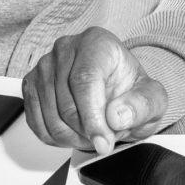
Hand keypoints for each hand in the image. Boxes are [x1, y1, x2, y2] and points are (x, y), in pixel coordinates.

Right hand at [22, 27, 167, 154]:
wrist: (116, 93)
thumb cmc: (131, 91)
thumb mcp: (153, 99)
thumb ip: (142, 105)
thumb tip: (116, 116)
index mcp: (97, 43)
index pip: (85, 80)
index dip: (93, 117)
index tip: (103, 141)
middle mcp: (66, 49)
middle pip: (67, 103)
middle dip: (87, 132)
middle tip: (106, 138)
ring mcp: (44, 66)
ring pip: (51, 117)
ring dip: (73, 138)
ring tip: (93, 133)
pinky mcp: (31, 85)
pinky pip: (36, 123)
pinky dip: (56, 138)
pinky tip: (74, 133)